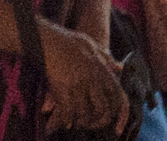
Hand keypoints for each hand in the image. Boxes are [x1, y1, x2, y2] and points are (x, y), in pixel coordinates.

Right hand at [39, 20, 128, 134]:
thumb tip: (120, 67)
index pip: (119, 96)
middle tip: (90, 124)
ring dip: (81, 121)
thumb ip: (106, 57)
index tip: (118, 129)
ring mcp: (78, 82)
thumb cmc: (66, 40)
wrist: (44, 37)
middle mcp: (92, 77)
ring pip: (85, 112)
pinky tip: (65, 122)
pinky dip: (67, 119)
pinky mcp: (63, 86)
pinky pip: (68, 111)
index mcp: (101, 68)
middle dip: (98, 121)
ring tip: (76, 122)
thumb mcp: (89, 43)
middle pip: (103, 109)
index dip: (122, 115)